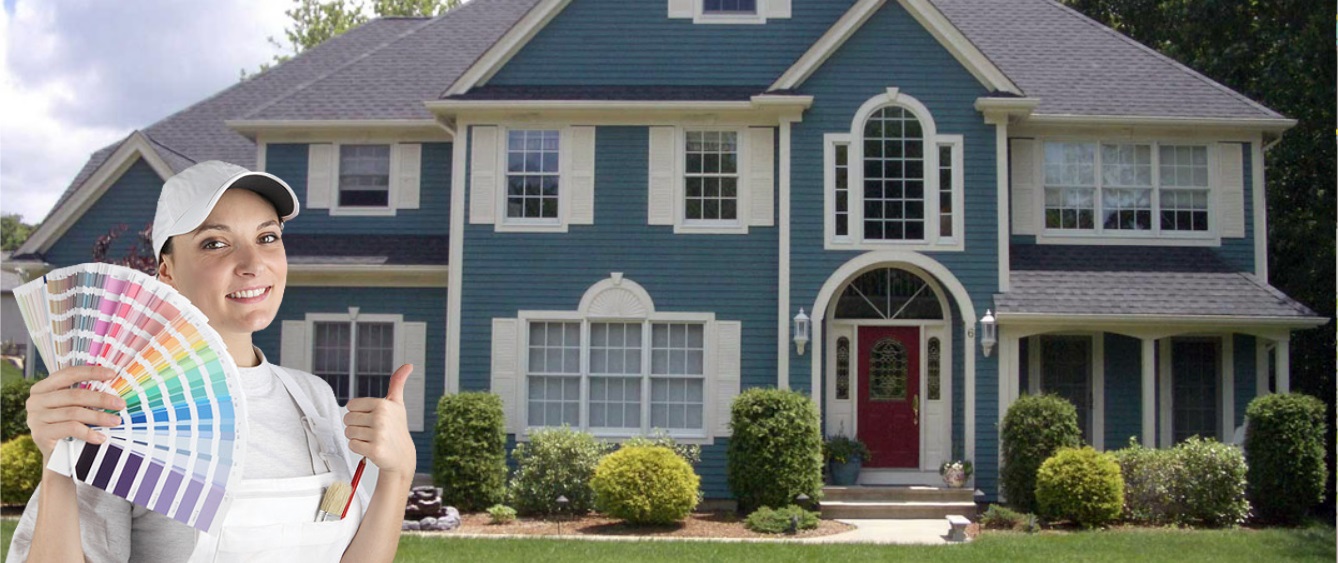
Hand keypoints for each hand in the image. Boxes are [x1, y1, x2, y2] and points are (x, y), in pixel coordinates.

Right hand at [26, 366, 125, 462]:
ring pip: (74, 412)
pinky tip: (101, 437)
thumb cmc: (69, 427)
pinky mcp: (40, 434)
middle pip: (74, 395)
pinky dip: (89, 432)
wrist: (57, 457)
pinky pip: (70, 429)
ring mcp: (35, 417)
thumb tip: (113, 382)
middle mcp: (35, 400)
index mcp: (43, 388)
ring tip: (116, 421)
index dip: (91, 372)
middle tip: (121, 404)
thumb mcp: (74, 406)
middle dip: (101, 398)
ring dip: (99, 416)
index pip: (68, 374)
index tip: (112, 374)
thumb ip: (83, 393)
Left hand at [343, 364, 416, 479]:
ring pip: (349, 433)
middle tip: (372, 431)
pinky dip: (359, 449)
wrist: (402, 456)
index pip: (350, 406)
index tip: (372, 419)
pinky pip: (352, 445)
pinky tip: (371, 448)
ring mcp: (378, 434)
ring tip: (372, 439)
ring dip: (357, 438)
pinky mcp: (374, 450)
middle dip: (356, 426)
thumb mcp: (397, 404)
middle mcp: (381, 418)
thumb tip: (408, 365)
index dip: (358, 413)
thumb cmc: (396, 428)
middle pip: (347, 419)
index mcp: (383, 404)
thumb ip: (398, 383)